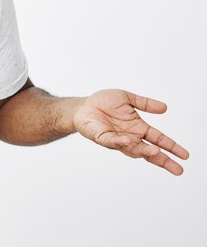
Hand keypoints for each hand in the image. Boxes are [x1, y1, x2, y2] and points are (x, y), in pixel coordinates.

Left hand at [73, 89, 188, 174]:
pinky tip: (129, 141)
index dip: (171, 147)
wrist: (83, 105)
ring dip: (144, 151)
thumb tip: (165, 108)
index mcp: (138, 127)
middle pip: (150, 150)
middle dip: (163, 159)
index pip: (158, 139)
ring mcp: (117, 139)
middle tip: (178, 169)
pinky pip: (112, 141)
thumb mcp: (127, 98)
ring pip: (133, 149)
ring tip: (156, 152)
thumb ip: (144, 103)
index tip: (185, 155)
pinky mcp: (102, 138)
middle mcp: (130, 136)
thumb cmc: (104, 103)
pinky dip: (121, 142)